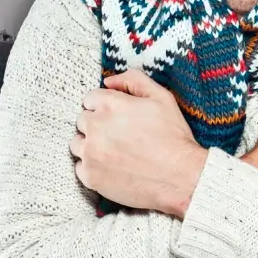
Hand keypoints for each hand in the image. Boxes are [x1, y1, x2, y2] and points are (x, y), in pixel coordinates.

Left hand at [70, 69, 208, 218]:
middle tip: (118, 135)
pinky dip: (92, 167)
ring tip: (113, 152)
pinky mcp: (90, 177)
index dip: (105, 106)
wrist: (180, 177)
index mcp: (109, 104)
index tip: (117, 117)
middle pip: (82, 121)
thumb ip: (133, 80)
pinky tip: (111, 167)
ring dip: (91, 145)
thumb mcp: (161, 97)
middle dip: (97, 125)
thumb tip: (109, 81)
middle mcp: (95, 127)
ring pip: (77, 144)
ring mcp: (91, 153)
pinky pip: (80, 167)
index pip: (90, 99)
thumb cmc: (172, 136)